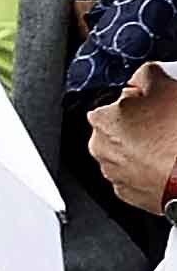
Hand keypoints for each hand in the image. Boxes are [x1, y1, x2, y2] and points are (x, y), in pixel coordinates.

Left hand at [91, 61, 176, 215]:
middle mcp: (100, 150)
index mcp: (102, 120)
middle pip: (120, 130)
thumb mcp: (165, 86)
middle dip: (141, 126)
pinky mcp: (130, 195)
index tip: (156, 102)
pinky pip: (138, 176)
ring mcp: (114, 175)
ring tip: (170, 144)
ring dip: (145, 148)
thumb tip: (141, 76)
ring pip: (128, 154)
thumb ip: (144, 75)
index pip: (115, 103)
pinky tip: (168, 163)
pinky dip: (150, 170)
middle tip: (166, 123)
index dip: (139, 100)